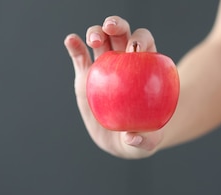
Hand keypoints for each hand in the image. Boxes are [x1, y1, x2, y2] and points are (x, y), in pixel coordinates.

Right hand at [64, 16, 162, 158]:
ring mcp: (104, 66)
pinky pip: (79, 56)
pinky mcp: (85, 75)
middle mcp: (124, 61)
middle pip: (121, 34)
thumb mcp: (149, 142)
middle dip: (117, 25)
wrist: (124, 140)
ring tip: (94, 39)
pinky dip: (75, 45)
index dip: (141, 40)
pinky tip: (71, 40)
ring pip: (100, 40)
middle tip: (111, 29)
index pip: (145, 43)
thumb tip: (132, 138)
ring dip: (96, 32)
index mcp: (145, 68)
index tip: (135, 50)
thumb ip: (144, 141)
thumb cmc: (144, 137)